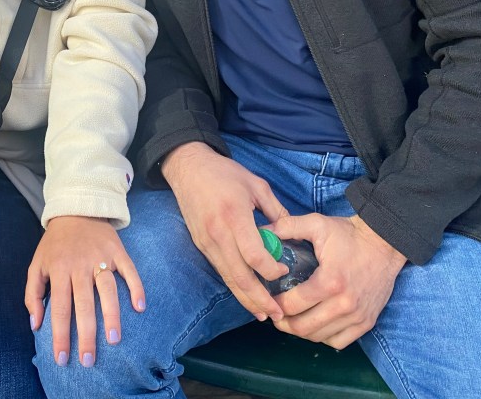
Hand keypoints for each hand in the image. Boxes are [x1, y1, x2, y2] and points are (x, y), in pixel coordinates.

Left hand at [26, 216, 144, 367]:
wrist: (76, 208)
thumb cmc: (54, 244)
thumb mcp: (36, 264)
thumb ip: (33, 294)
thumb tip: (35, 325)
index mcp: (58, 270)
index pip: (59, 309)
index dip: (60, 336)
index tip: (62, 359)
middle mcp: (79, 265)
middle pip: (83, 304)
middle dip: (86, 334)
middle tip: (89, 360)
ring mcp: (100, 257)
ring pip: (107, 289)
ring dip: (111, 315)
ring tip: (114, 339)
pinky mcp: (118, 250)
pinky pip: (129, 270)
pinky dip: (136, 287)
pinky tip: (140, 307)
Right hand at [161, 142, 289, 321]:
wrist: (188, 167)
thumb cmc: (225, 173)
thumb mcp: (257, 185)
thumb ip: (276, 211)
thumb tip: (292, 235)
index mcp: (235, 217)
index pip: (254, 256)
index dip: (272, 270)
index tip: (285, 272)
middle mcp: (218, 234)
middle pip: (240, 276)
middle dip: (260, 299)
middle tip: (277, 314)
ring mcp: (207, 242)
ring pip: (228, 278)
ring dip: (246, 299)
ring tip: (263, 313)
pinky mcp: (200, 245)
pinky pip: (220, 270)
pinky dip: (234, 286)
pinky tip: (247, 295)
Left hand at [271, 214, 406, 348]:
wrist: (385, 243)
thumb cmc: (348, 234)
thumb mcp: (317, 224)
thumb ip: (287, 226)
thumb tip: (262, 232)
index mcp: (330, 282)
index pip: (293, 305)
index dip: (275, 304)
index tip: (267, 298)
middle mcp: (345, 304)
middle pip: (303, 328)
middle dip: (283, 322)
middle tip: (275, 312)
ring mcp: (358, 316)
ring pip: (319, 338)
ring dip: (301, 331)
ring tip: (291, 318)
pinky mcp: (367, 322)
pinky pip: (339, 342)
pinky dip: (323, 337)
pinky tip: (315, 323)